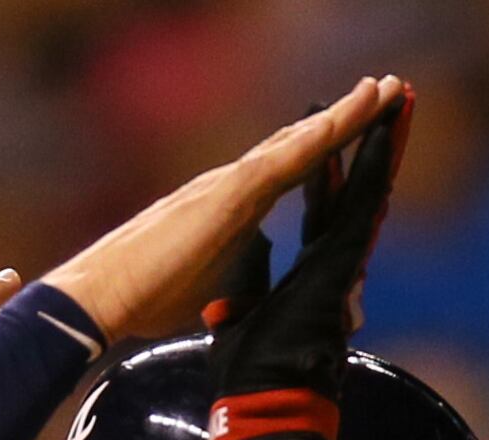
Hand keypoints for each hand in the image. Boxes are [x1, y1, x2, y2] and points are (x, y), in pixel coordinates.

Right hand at [46, 78, 407, 345]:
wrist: (100, 297)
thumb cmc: (145, 299)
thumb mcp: (210, 289)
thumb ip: (240, 279)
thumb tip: (258, 286)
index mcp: (233, 208)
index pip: (291, 171)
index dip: (326, 151)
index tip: (359, 133)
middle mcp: (233, 184)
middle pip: (301, 144)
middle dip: (347, 119)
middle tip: (387, 91)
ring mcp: (231, 184)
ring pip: (301, 142)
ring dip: (347, 115)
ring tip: (386, 89)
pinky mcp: (230, 194)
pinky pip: (288, 158)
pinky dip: (323, 135)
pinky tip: (354, 116)